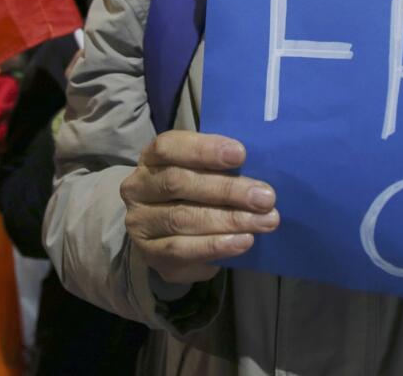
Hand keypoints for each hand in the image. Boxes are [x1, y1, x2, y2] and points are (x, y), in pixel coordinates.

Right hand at [120, 131, 278, 283]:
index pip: (169, 147)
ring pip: (182, 219)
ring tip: (263, 221)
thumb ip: (221, 166)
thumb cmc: (193, 191)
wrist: (166, 233)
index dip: (204, 150)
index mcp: (150, 159)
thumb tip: (259, 172)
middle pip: (178, 183)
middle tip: (265, 197)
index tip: (241, 154)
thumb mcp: (201, 171)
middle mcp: (137, 189)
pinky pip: (182, 251)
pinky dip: (216, 246)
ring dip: (229, 220)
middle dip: (227, 190)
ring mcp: (140, 224)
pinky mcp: (150, 255)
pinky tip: (243, 241)